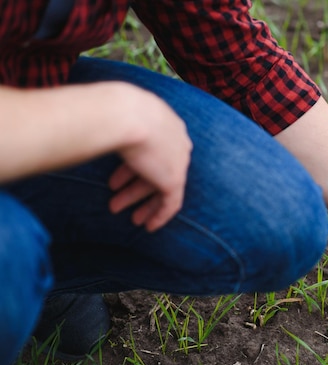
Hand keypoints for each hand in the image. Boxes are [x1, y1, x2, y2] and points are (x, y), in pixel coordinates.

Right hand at [107, 87, 192, 231]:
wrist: (125, 114)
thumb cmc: (111, 109)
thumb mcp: (112, 112)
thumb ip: (108, 124)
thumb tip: (84, 129)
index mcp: (163, 122)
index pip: (151, 149)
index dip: (131, 166)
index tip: (116, 181)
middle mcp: (176, 140)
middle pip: (156, 168)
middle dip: (134, 187)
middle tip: (117, 200)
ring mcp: (178, 160)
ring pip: (161, 187)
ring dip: (139, 201)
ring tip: (117, 211)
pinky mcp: (175, 178)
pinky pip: (171, 203)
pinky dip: (160, 215)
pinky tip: (148, 227)